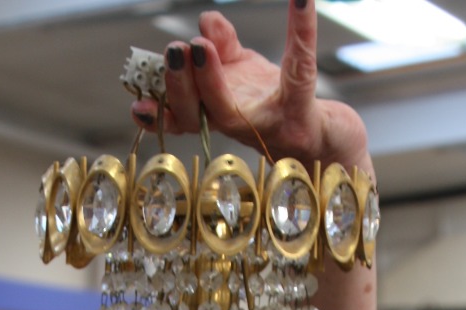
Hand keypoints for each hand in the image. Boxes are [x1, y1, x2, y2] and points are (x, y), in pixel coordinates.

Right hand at [132, 2, 370, 173]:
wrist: (324, 139)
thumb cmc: (279, 107)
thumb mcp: (244, 73)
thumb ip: (224, 49)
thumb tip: (206, 23)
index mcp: (220, 117)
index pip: (182, 117)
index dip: (159, 110)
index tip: (140, 100)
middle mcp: (239, 127)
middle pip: (197, 116)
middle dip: (181, 85)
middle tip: (176, 53)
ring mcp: (270, 123)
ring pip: (229, 111)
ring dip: (211, 78)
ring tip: (202, 45)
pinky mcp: (303, 110)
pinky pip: (300, 66)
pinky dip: (301, 30)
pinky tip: (301, 0)